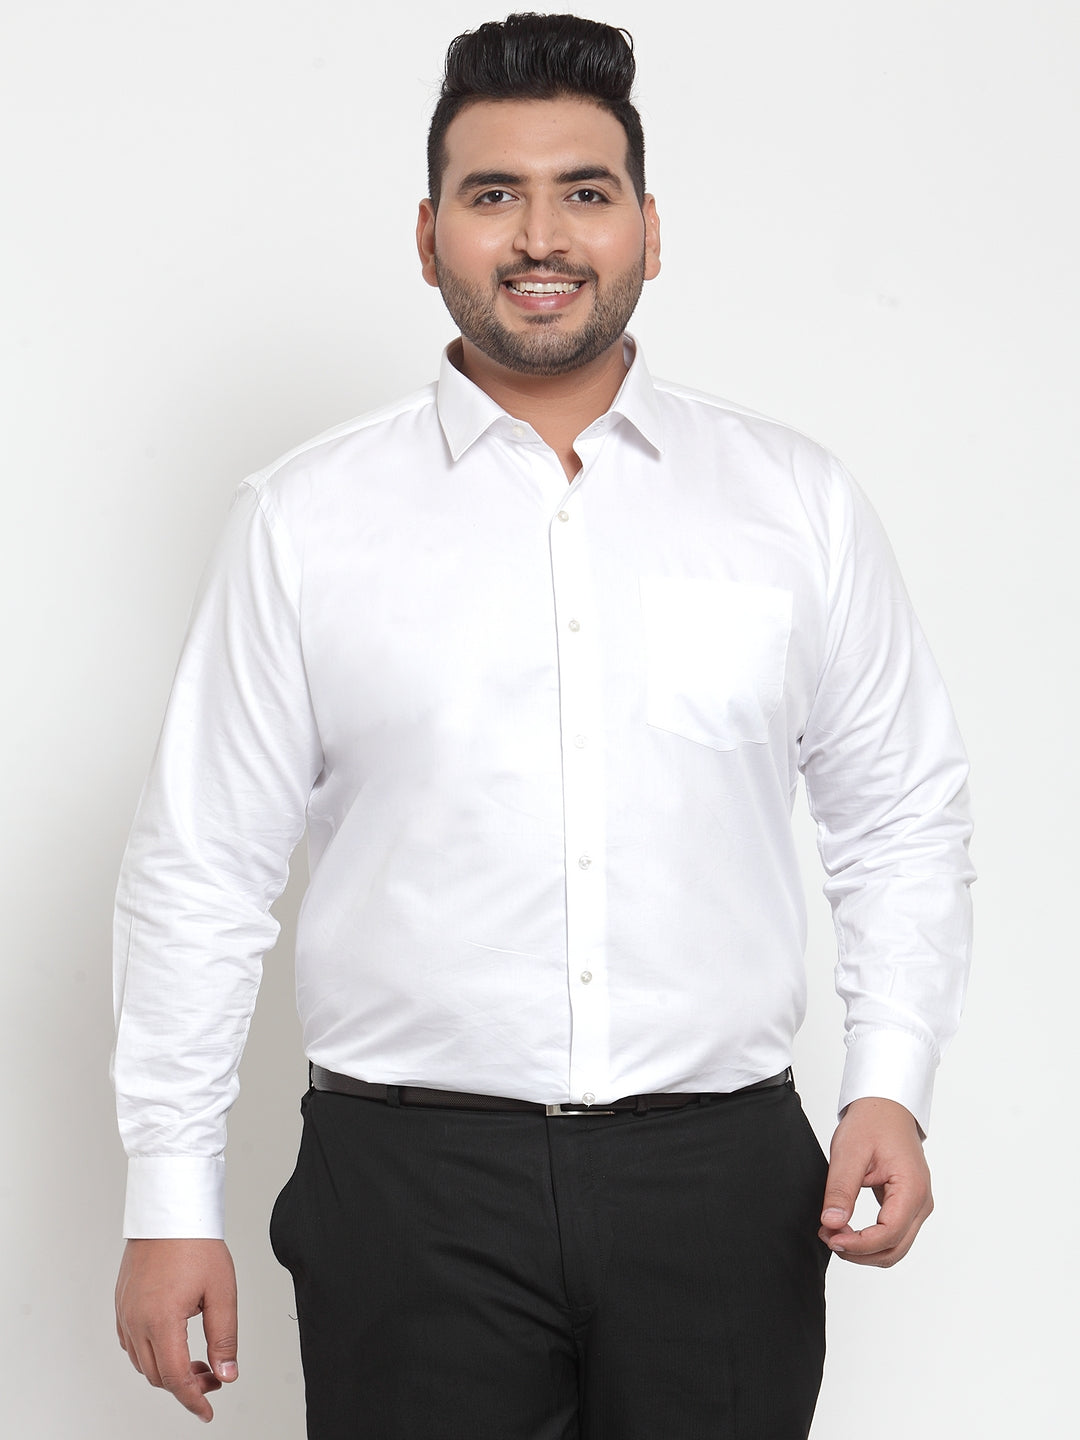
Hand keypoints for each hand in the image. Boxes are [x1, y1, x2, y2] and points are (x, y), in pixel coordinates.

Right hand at [115, 1238, 237, 1422]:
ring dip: (168, 1370)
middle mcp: (136, 1320)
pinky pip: (131, 1343)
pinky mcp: (122, 1303)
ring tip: (197, 1360)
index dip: (193, 1399)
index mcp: (161, 1320)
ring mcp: (125, 1312)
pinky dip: (151, 1353)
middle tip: (214, 1377)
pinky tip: (172, 1343)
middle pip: (157, 1375)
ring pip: (142, 1362)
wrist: (171, 1210)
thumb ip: (225, 1337)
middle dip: (186, 1384)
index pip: (175, 1378)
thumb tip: (227, 1374)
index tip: (207, 1411)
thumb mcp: (222, 1292)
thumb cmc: (196, 1243)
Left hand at [819, 1096, 932, 1266]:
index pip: (889, 1234)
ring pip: (894, 1247)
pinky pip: (892, 1234)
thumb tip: (832, 1223)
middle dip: (859, 1251)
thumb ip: (841, 1189)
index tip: (831, 1238)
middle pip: (894, 1248)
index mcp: (912, 1188)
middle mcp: (921, 1202)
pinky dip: (870, 1239)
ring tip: (833, 1234)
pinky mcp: (908, 1205)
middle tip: (827, 1237)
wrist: (886, 1108)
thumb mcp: (849, 1152)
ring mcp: (917, 1206)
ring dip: (864, 1249)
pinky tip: (845, 1228)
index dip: (859, 1244)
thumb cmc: (872, 1123)